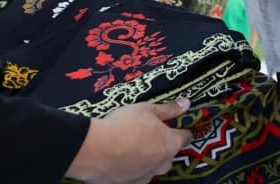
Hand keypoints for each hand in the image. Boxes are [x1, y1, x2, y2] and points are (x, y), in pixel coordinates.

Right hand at [66, 98, 192, 183]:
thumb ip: (168, 109)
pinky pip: (135, 176)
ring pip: (152, 167)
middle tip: (149, 136)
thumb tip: (185, 104)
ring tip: (132, 147)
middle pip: (169, 155)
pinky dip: (131, 169)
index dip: (183, 132)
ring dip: (147, 159)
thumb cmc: (122, 127)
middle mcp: (161, 164)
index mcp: (170, 144)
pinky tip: (120, 159)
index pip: (185, 138)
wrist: (94, 150)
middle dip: (162, 146)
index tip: (179, 129)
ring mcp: (144, 177)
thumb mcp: (147, 110)